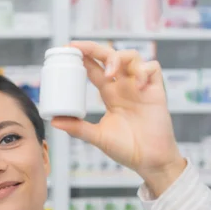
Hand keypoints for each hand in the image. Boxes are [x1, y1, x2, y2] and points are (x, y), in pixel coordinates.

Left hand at [51, 41, 186, 196]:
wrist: (149, 160)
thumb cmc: (125, 149)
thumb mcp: (97, 137)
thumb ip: (78, 128)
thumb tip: (54, 121)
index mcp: (109, 94)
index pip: (95, 69)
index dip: (84, 57)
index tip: (69, 49)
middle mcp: (124, 86)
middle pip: (110, 56)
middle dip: (95, 49)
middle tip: (80, 48)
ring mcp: (140, 87)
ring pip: (131, 56)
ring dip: (119, 58)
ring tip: (111, 73)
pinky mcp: (157, 91)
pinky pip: (153, 68)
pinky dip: (144, 70)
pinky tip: (137, 84)